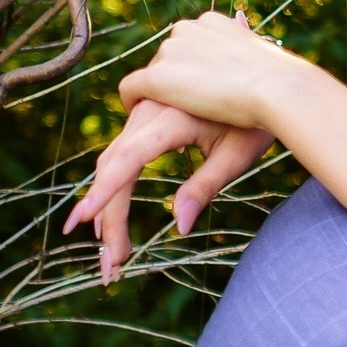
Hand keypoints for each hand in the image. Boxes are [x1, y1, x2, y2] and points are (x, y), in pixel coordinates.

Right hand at [64, 96, 273, 280]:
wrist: (264, 79)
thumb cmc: (255, 121)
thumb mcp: (236, 155)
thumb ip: (204, 188)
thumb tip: (178, 227)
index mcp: (171, 118)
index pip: (128, 159)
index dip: (104, 191)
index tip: (82, 220)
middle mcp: (149, 109)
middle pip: (115, 168)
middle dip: (108, 219)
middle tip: (111, 267)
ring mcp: (144, 109)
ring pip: (113, 161)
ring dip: (108, 206)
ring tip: (111, 254)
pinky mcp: (146, 114)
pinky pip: (122, 151)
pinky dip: (115, 184)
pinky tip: (111, 219)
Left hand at [117, 9, 307, 127]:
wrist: (277, 88)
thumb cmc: (280, 81)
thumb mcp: (261, 57)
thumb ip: (244, 48)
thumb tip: (243, 30)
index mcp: (213, 22)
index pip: (189, 46)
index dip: (192, 71)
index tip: (202, 92)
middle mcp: (187, 29)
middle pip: (168, 59)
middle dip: (175, 83)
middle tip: (188, 112)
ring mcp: (171, 52)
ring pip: (153, 75)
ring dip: (160, 95)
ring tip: (171, 120)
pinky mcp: (158, 77)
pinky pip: (131, 88)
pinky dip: (132, 103)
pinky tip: (140, 119)